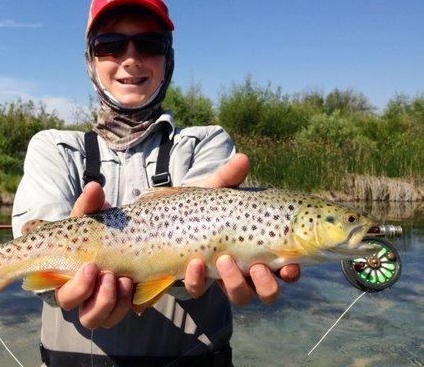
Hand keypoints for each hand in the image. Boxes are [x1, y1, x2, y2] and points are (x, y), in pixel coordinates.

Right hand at [54, 182, 132, 328]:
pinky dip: (136, 301)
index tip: (90, 266)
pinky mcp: (127, 301)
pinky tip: (140, 285)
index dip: (75, 288)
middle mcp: (86, 297)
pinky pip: (131, 311)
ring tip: (125, 279)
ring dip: (115, 303)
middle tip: (110, 275)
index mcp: (68, 278)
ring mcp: (107, 302)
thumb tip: (94, 187)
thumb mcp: (92, 216)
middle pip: (86, 317)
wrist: (124, 234)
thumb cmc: (97, 228)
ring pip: (106, 320)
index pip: (62, 296)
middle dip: (99, 299)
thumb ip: (90, 204)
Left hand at [182, 153, 300, 304]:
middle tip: (256, 267)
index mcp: (258, 246)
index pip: (285, 267)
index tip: (289, 266)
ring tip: (224, 260)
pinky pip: (200, 290)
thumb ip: (228, 178)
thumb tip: (242, 158)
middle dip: (266, 284)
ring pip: (240, 296)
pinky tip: (194, 262)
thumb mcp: (214, 190)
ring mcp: (220, 277)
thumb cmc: (200, 205)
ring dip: (236, 283)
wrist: (164, 217)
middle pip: (268, 291)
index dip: (291, 271)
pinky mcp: (196, 281)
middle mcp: (244, 268)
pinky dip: (198, 280)